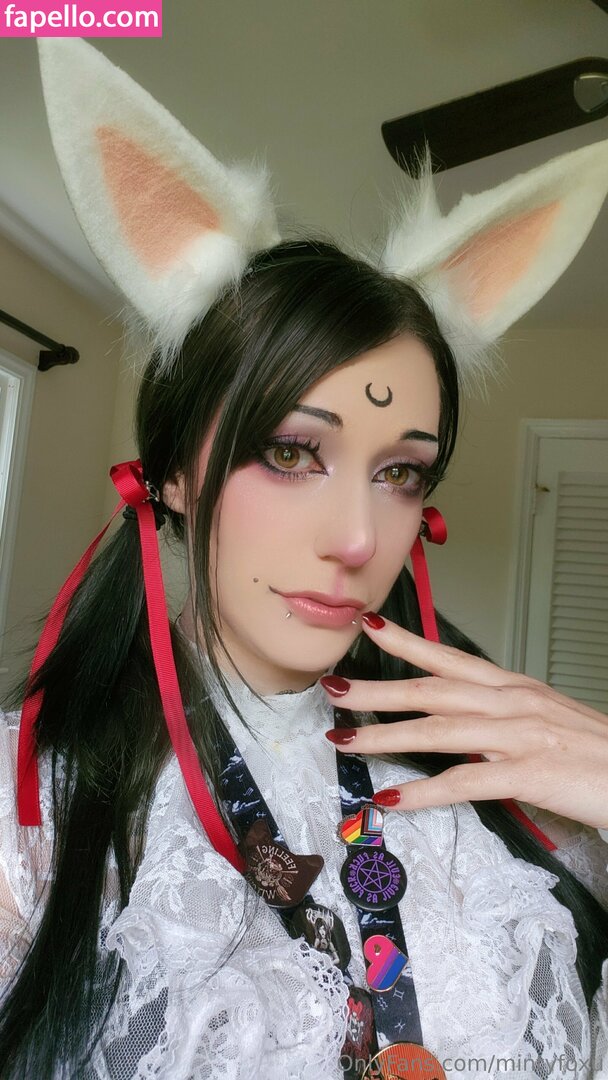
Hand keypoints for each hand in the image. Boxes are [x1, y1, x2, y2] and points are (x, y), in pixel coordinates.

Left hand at [321, 613, 607, 830]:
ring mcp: (520, 735)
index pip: (449, 658)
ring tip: (345, 741)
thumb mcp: (544, 721)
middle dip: (377, 690)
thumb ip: (500, 717)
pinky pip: (465, 782)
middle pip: (431, 689)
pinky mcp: (529, 773)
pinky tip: (393, 799)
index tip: (369, 626)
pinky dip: (424, 792)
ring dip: (385, 735)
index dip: (406, 642)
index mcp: (514, 688)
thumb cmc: (595, 754)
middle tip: (333, 688)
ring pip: (438, 730)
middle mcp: (512, 702)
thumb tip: (460, 724)